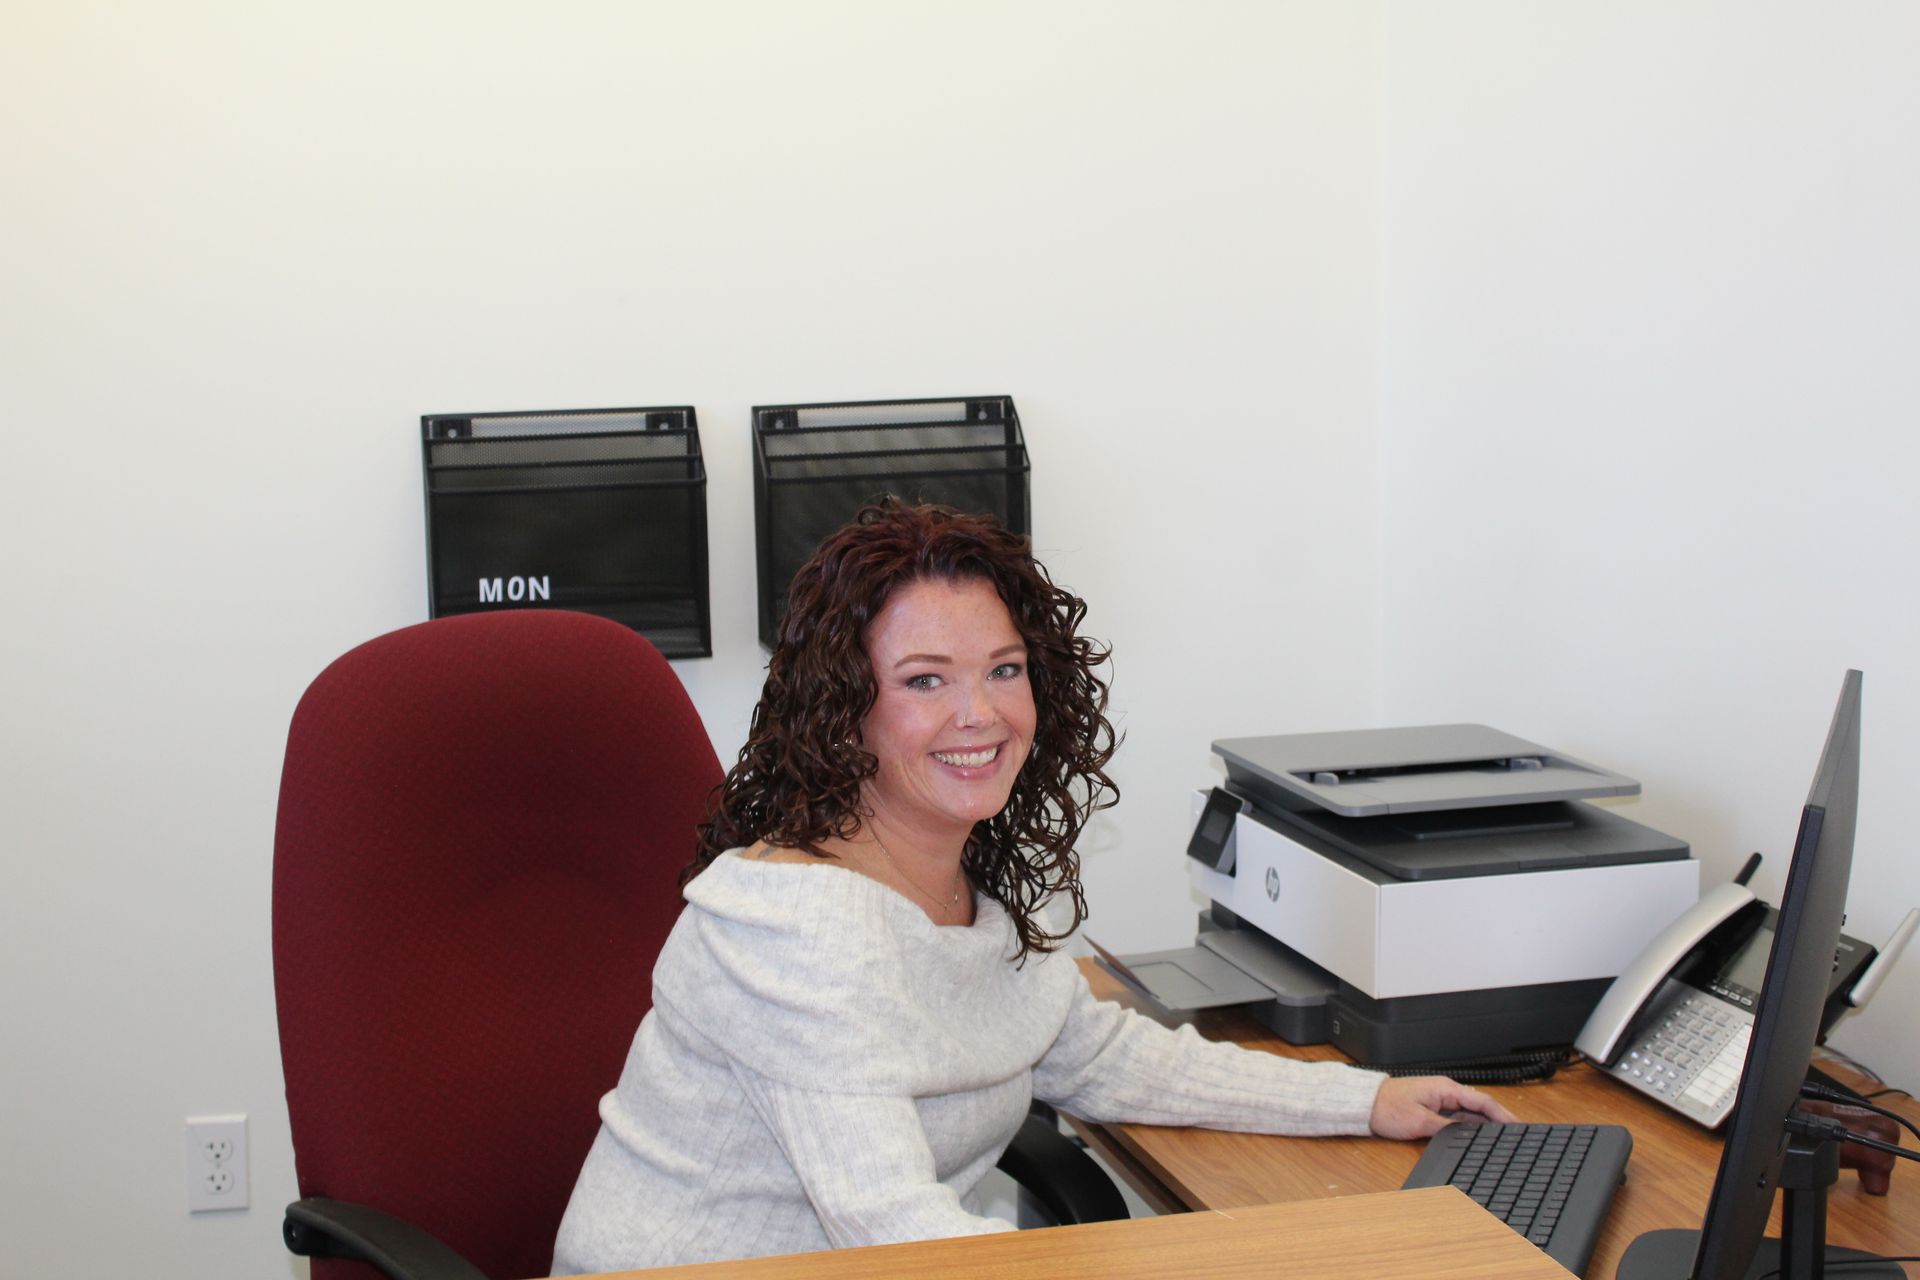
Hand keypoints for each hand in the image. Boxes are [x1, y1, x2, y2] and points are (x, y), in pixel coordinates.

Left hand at [1367, 1075, 1518, 1139]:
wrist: (1365, 1104)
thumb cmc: (1387, 1108)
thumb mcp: (1420, 1121)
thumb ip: (1448, 1128)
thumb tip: (1470, 1135)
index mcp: (1446, 1089)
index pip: (1482, 1101)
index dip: (1502, 1114)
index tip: (1518, 1126)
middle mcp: (1446, 1092)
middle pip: (1479, 1107)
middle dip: (1498, 1121)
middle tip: (1516, 1136)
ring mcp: (1440, 1100)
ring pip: (1469, 1113)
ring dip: (1485, 1125)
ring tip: (1503, 1140)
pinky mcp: (1433, 1108)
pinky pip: (1457, 1118)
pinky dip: (1470, 1127)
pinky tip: (1478, 1138)